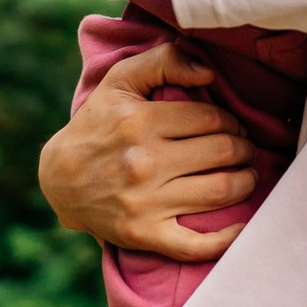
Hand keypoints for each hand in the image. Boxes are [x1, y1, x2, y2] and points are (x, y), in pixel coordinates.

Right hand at [39, 42, 258, 260]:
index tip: (231, 127)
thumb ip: (164, 61)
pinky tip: (243, 228)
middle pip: (222, 151)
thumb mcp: (120, 80)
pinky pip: (195, 245)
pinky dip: (227, 239)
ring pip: (220, 190)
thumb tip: (208, 73)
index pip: (212, 118)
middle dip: (243, 148)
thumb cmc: (98, 124)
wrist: (60, 180)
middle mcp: (144, 162)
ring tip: (246, 176)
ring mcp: (145, 202)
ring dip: (246, 181)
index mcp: (140, 122)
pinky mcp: (144, 235)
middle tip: (243, 149)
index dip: (231, 121)